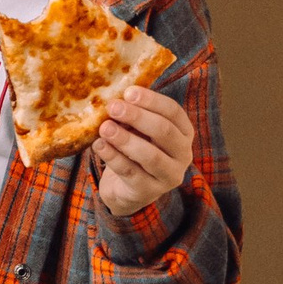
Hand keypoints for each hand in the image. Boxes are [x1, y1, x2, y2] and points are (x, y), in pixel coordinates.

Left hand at [92, 84, 193, 220]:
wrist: (127, 189)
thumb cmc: (135, 150)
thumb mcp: (138, 130)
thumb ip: (133, 115)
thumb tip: (114, 97)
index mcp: (183, 132)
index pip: (173, 112)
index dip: (151, 100)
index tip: (128, 92)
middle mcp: (183, 154)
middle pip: (164, 131)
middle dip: (137, 116)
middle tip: (113, 107)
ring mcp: (169, 176)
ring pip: (149, 155)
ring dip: (125, 139)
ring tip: (104, 127)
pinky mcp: (149, 191)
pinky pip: (130, 172)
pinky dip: (113, 157)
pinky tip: (99, 145)